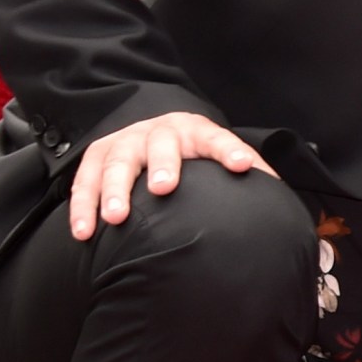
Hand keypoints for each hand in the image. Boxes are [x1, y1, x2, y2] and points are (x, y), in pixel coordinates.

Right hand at [69, 111, 275, 240]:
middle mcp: (159, 133)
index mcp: (197, 133)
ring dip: (115, 190)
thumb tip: (280, 200)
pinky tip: (84, 232)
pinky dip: (82, 206)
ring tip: (116, 218)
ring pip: (116, 162)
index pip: (218, 139)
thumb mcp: (218, 155)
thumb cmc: (193, 154)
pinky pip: (85, 181)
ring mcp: (126, 143)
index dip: (231, 151)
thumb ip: (246, 171)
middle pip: (159, 146)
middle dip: (162, 166)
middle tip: (165, 188)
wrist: (151, 129)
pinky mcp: (98, 156)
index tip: (244, 166)